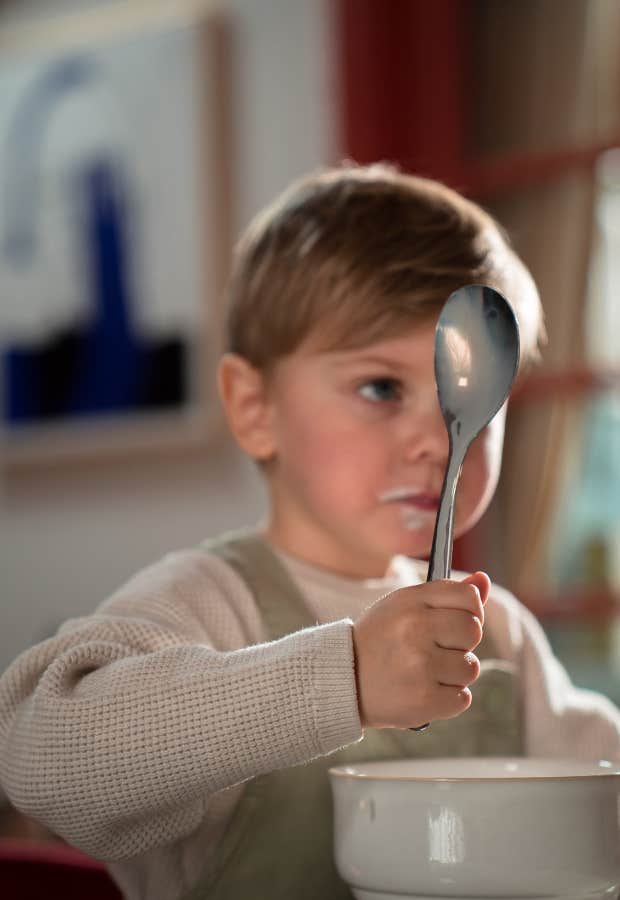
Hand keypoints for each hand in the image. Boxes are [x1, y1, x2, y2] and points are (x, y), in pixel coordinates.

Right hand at [352, 572, 489, 728]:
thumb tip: (483, 579)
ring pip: (470, 667)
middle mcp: (416, 629)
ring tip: (425, 672)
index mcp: (411, 601)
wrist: (343, 681)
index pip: (469, 597)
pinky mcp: (424, 700)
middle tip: (435, 650)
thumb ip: (446, 594)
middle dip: (461, 643)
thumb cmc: (380, 641)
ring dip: (454, 674)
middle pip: (473, 631)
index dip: (469, 611)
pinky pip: (463, 698)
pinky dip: (447, 699)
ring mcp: (420, 665)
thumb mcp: (404, 607)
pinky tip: (423, 691)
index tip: (453, 622)